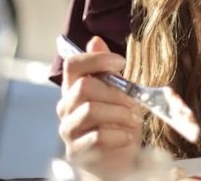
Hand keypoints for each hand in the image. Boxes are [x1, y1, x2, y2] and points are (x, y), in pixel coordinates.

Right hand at [56, 36, 143, 164]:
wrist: (117, 158)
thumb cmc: (117, 122)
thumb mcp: (118, 92)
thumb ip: (107, 69)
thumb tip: (95, 40)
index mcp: (74, 88)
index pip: (73, 64)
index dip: (97, 59)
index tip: (121, 62)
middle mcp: (66, 106)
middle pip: (84, 86)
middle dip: (116, 92)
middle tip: (134, 102)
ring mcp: (68, 129)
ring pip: (90, 110)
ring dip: (119, 113)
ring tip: (134, 119)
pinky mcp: (76, 151)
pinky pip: (96, 137)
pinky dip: (118, 135)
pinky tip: (128, 136)